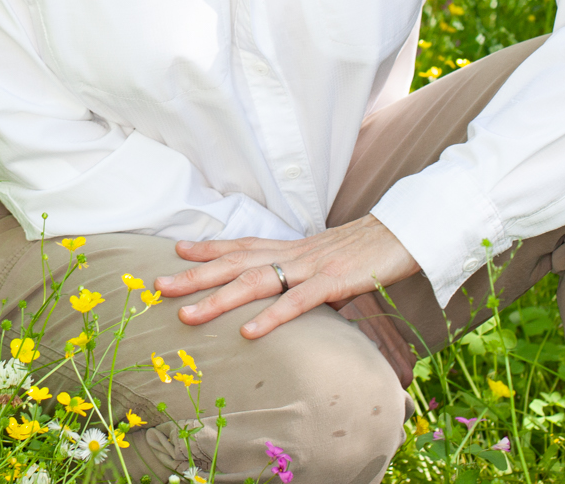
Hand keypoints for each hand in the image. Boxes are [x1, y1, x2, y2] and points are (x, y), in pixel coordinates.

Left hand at [156, 214, 418, 338]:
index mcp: (291, 247)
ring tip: (188, 316)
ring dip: (219, 300)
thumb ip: (303, 271)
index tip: (174, 252)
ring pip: (256, 283)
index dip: (208, 249)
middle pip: (235, 264)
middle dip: (194, 277)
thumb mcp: (327, 259)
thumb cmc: (367, 250)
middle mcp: (293, 253)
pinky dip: (271, 317)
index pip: (241, 245)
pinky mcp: (334, 283)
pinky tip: (248, 333)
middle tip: (158, 287)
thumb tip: (286, 286)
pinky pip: (298, 302)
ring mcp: (311, 267)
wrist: (407, 233)